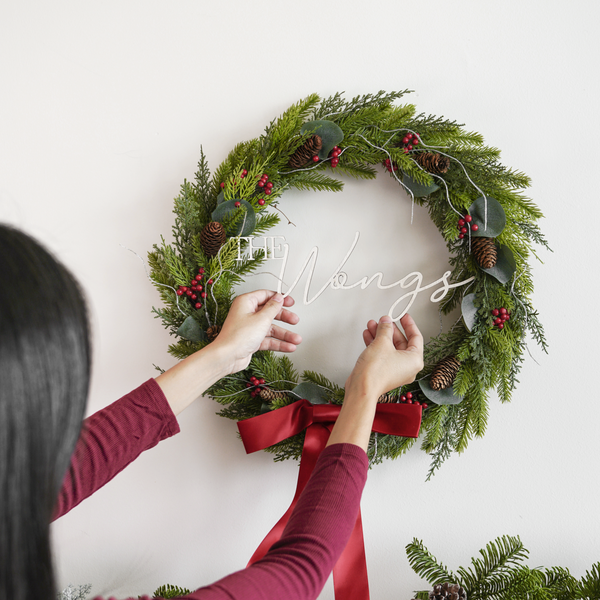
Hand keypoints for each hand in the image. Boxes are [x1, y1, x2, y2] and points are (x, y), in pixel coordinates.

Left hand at [212, 290, 301, 374]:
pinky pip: (268, 339)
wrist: (227, 357)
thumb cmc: (239, 336)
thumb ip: (273, 307)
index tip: (290, 302)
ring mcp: (249, 327)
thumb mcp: (262, 319)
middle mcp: (247, 313)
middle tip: (295, 320)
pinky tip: (289, 347)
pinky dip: (278, 343)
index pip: (266, 295)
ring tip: (296, 340)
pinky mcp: (251, 340)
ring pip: (271, 328)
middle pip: (270, 312)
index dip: (279, 298)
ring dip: (284, 334)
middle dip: (284, 318)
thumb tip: (279, 297)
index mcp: (246, 302)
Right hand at [327, 314, 422, 450]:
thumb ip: (385, 329)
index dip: (409, 324)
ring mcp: (395, 371)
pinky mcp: (384, 372)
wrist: (361, 388)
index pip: (416, 337)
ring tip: (372, 325)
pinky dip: (376, 344)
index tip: (403, 316)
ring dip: (380, 335)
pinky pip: (383, 354)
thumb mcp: (382, 343)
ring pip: (390, 348)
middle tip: (384, 320)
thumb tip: (386, 322)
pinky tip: (368, 335)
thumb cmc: (376, 372)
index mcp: (415, 360)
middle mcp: (408, 367)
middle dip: (390, 329)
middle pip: (401, 342)